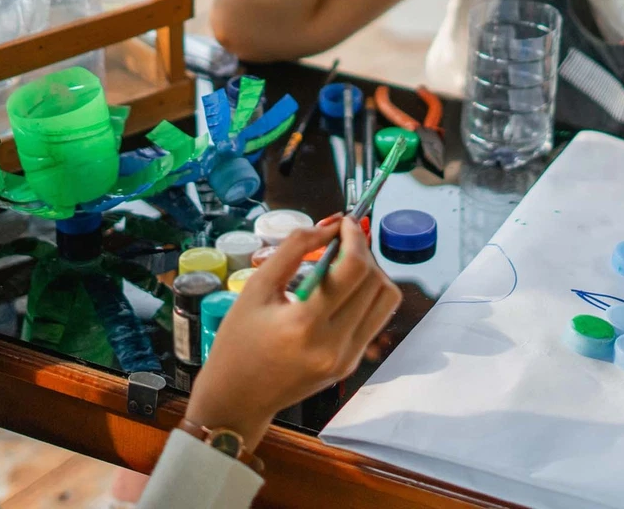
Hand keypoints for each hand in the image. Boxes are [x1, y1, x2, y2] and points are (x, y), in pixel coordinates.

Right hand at [184, 216, 400, 451]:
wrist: (237, 399)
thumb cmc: (239, 341)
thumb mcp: (257, 287)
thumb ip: (294, 248)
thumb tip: (331, 226)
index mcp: (305, 324)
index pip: (354, 269)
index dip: (355, 237)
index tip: (345, 223)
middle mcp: (334, 345)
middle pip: (375, 281)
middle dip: (362, 252)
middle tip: (341, 242)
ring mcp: (347, 358)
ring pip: (386, 299)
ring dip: (372, 274)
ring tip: (344, 266)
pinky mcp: (352, 364)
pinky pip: (376, 318)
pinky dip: (366, 296)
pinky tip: (342, 290)